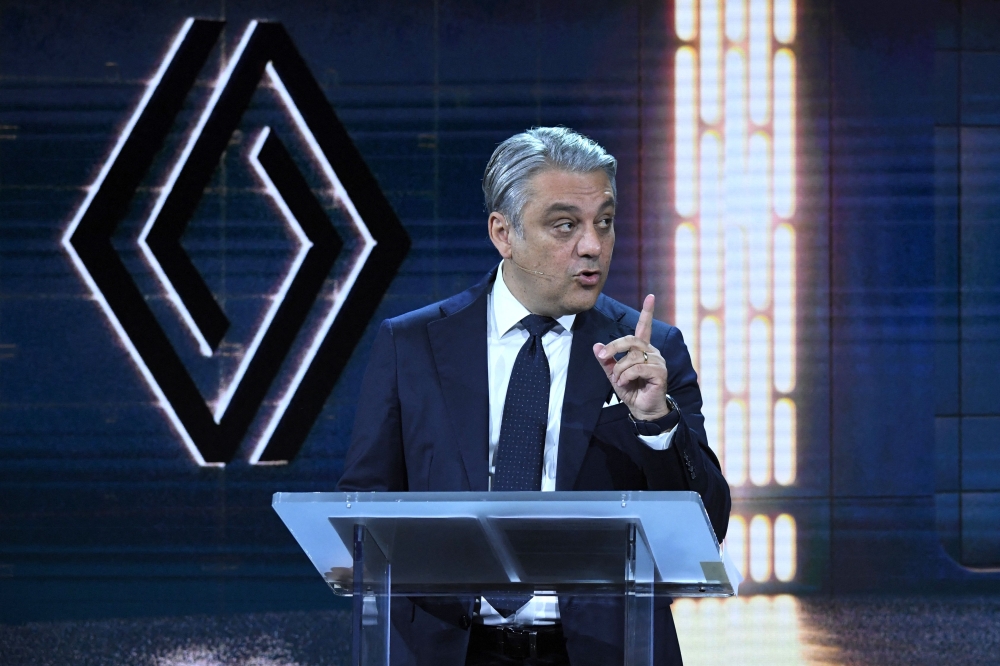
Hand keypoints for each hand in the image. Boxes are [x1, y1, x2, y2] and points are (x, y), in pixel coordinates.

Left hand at [593, 294, 670, 420]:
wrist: (641, 409)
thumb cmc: (631, 390)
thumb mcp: (614, 374)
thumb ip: (606, 360)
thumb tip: (596, 345)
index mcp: (642, 349)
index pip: (644, 327)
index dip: (647, 312)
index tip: (651, 296)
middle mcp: (652, 352)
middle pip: (631, 339)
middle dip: (613, 346)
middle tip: (602, 357)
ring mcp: (658, 361)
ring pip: (632, 356)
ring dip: (620, 369)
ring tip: (620, 380)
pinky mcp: (660, 372)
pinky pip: (638, 367)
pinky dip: (627, 375)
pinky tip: (626, 383)